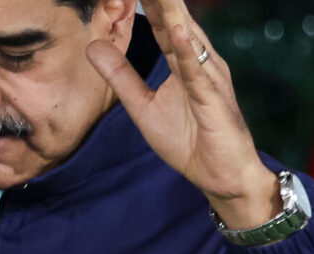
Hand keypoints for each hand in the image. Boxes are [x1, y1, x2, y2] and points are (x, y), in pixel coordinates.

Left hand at [86, 0, 279, 228]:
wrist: (220, 175)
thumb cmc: (189, 140)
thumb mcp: (143, 107)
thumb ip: (121, 76)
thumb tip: (93, 46)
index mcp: (182, 61)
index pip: (158, 25)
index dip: (145, 4)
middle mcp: (200, 62)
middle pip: (174, 21)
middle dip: (160, 0)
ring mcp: (209, 78)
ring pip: (187, 38)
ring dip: (171, 12)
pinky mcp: (213, 100)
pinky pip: (198, 73)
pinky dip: (187, 52)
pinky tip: (176, 32)